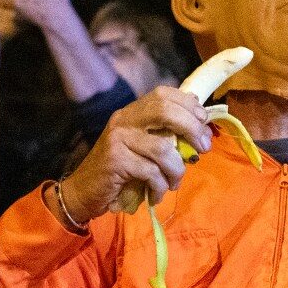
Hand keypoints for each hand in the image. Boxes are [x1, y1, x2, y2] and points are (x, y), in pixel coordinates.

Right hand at [58, 88, 211, 225]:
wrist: (83, 191)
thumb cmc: (119, 172)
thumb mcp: (142, 149)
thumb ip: (164, 136)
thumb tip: (199, 128)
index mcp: (132, 112)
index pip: (163, 94)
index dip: (188, 104)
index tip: (204, 122)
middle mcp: (124, 119)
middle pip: (165, 111)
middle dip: (191, 128)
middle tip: (202, 148)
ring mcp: (118, 138)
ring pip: (163, 148)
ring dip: (176, 169)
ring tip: (174, 182)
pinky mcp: (116, 160)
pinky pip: (151, 172)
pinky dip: (160, 186)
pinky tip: (157, 194)